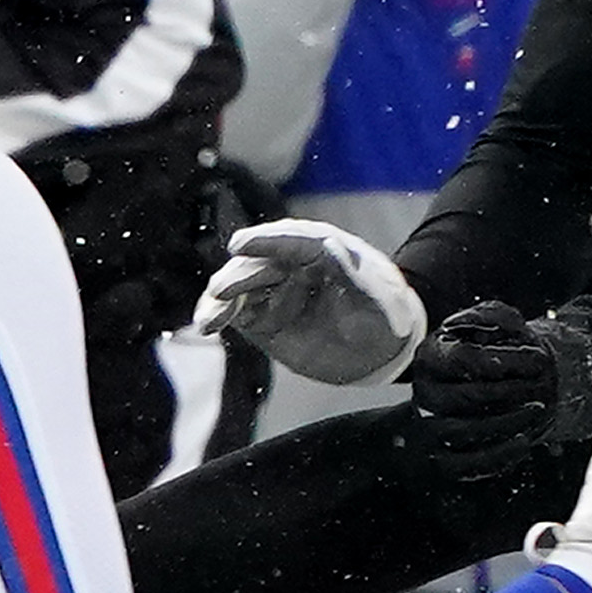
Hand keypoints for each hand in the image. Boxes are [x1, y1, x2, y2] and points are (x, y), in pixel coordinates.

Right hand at [194, 218, 428, 384]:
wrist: (379, 351)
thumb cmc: (384, 317)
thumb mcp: (378, 297)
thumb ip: (352, 273)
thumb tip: (329, 243)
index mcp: (324, 250)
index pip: (291, 241)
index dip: (265, 242)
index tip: (240, 245)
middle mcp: (294, 265)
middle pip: (259, 264)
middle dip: (238, 277)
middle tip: (222, 292)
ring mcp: (275, 291)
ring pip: (241, 287)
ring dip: (222, 300)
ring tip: (210, 318)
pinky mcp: (263, 318)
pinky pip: (235, 312)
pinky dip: (218, 316)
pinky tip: (207, 325)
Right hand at [403, 301, 568, 479]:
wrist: (449, 408)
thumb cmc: (477, 359)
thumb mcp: (485, 326)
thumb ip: (494, 316)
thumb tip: (501, 326)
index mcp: (429, 359)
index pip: (463, 358)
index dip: (503, 359)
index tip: (535, 357)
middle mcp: (424, 396)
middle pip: (465, 397)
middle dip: (510, 391)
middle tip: (541, 387)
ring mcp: (430, 431)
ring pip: (465, 431)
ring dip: (508, 422)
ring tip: (537, 410)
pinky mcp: (444, 461)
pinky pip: (470, 465)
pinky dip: (500, 455)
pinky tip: (524, 441)